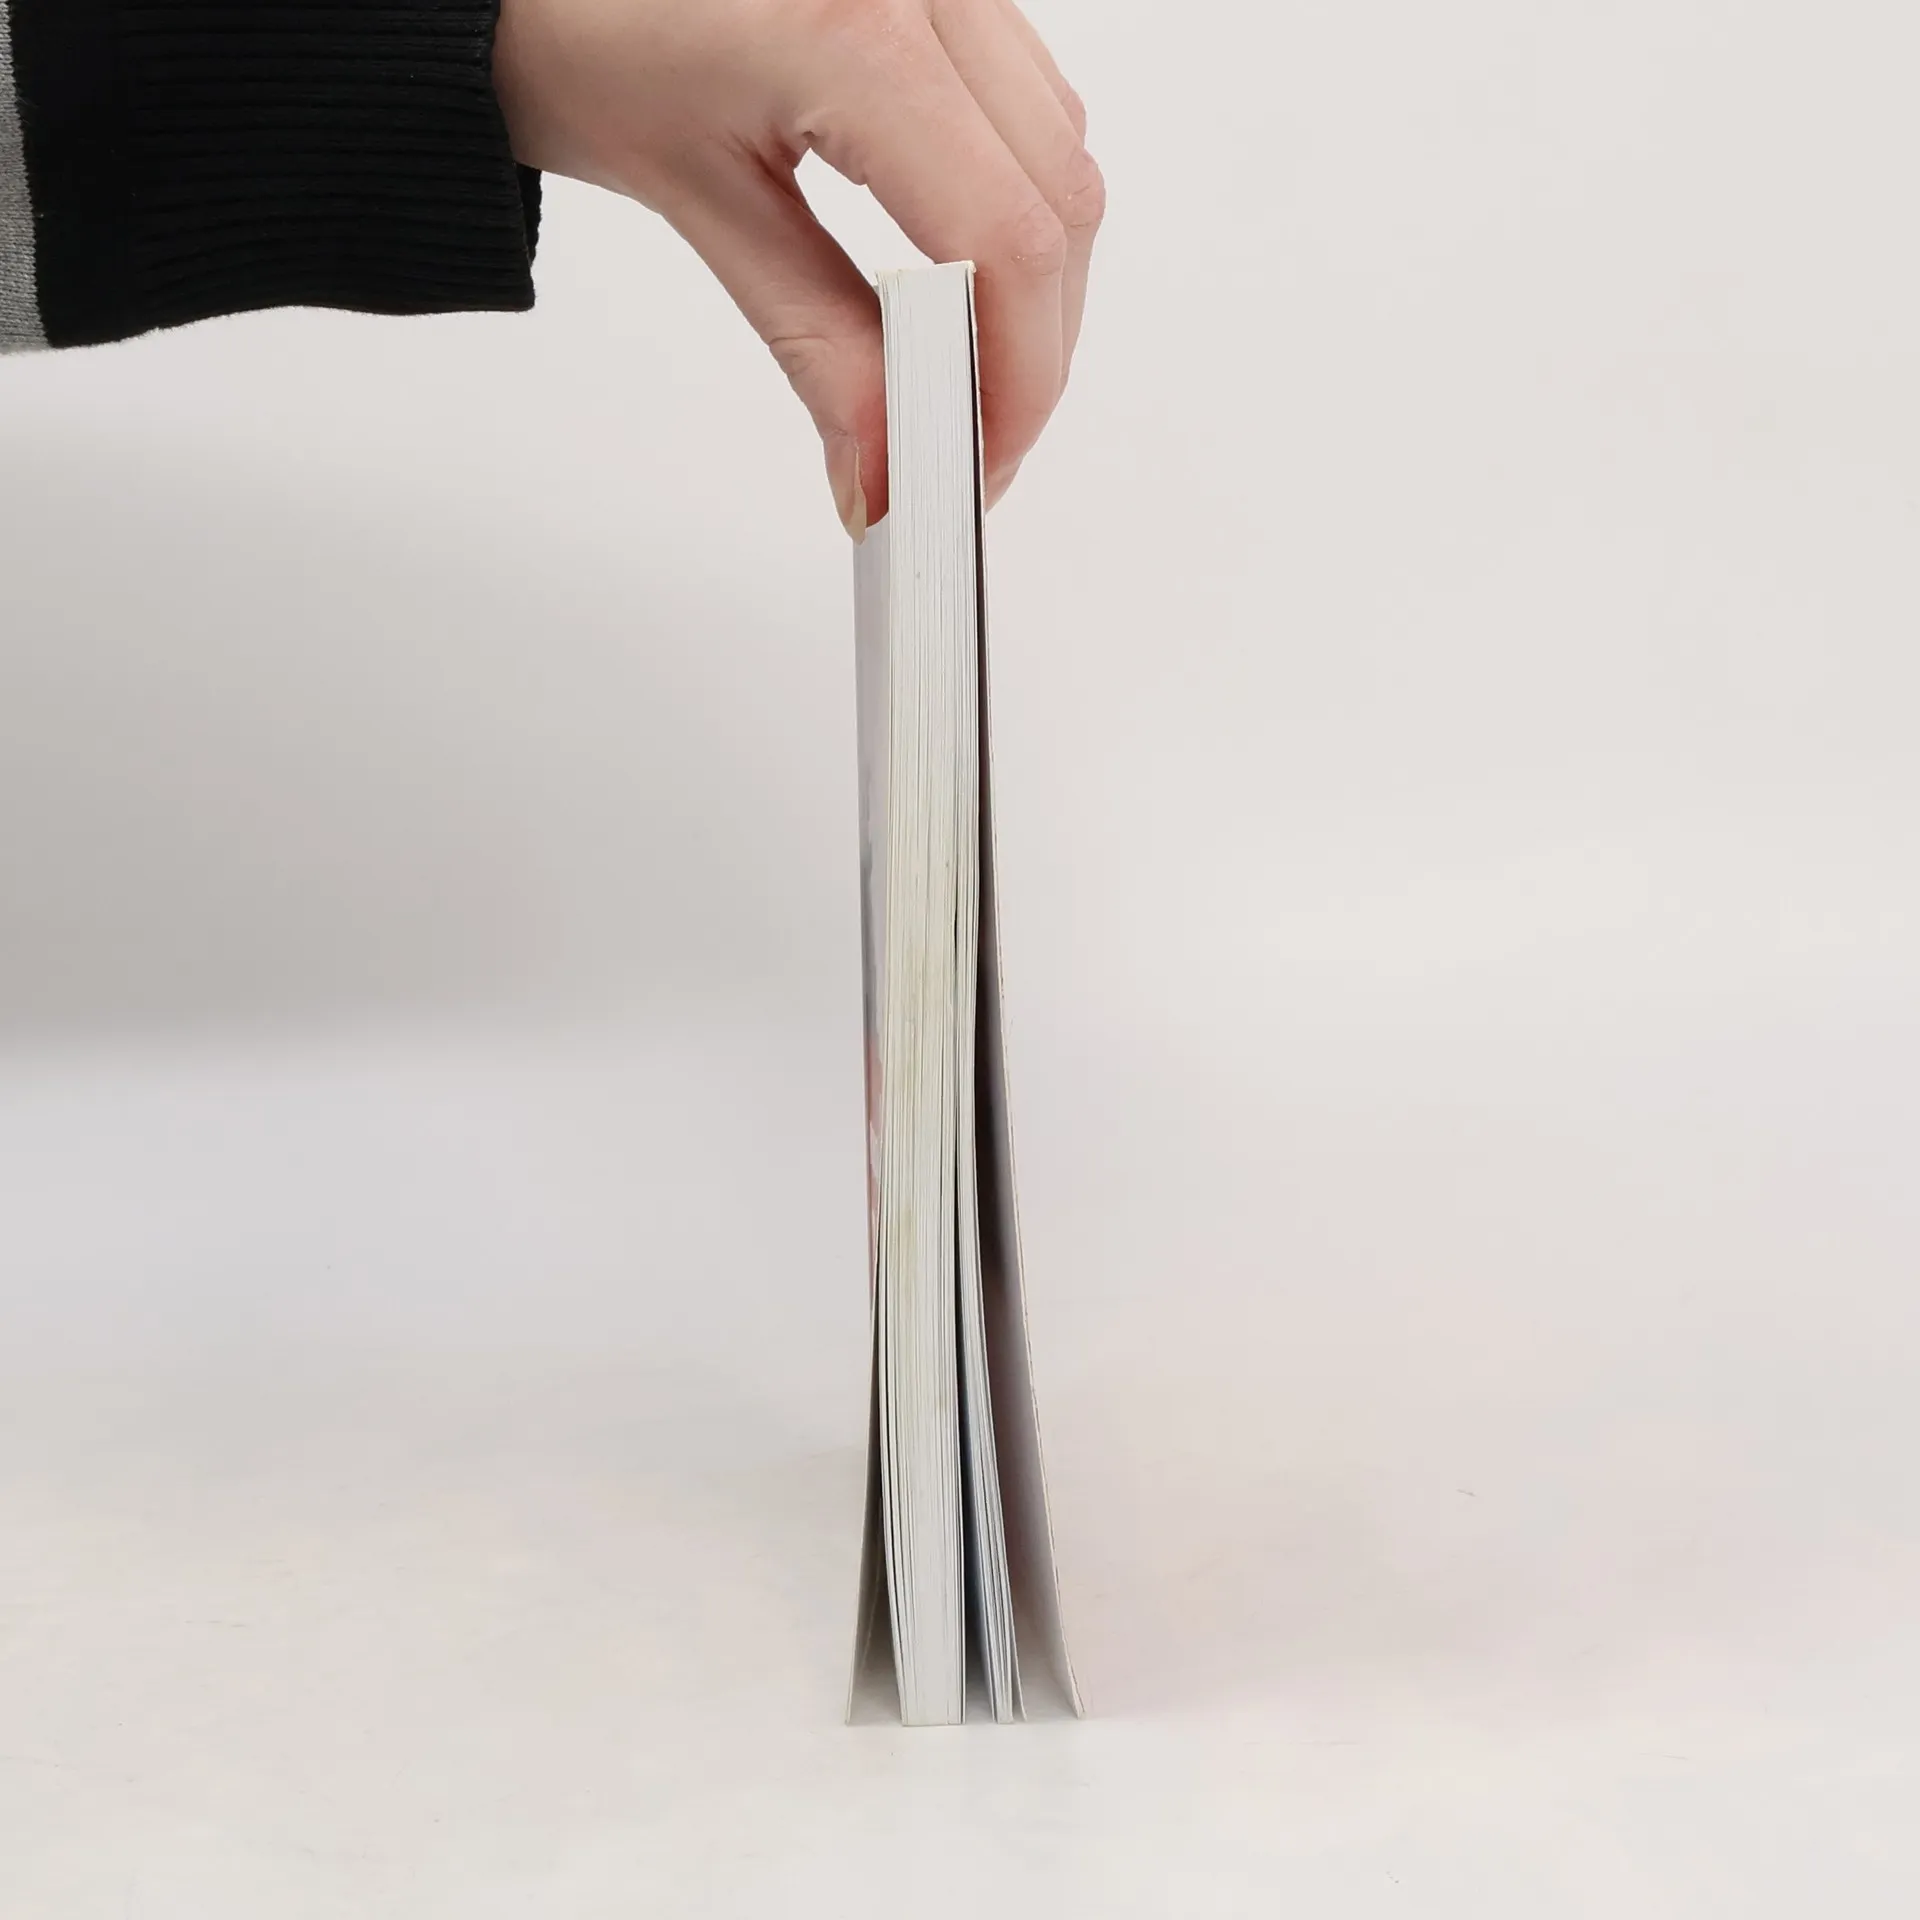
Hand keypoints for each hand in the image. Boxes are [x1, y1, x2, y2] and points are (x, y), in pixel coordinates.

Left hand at [493, 0, 1102, 533]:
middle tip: (971, 446)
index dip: (1017, 379)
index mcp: (858, 32)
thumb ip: (814, 344)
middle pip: (1061, 204)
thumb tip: (881, 472)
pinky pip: (1033, 102)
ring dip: (1035, 280)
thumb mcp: (701, 202)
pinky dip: (1017, 202)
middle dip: (1034, 349)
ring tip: (960, 369)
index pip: (1007, 241)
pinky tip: (961, 268)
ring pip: (1063, 152)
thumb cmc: (575, 27)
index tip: (978, 467)